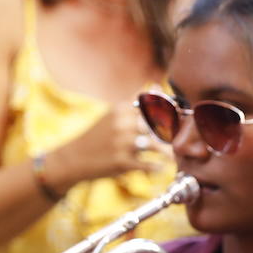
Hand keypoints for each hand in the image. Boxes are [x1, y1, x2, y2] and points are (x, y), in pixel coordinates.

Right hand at [51, 102, 168, 186]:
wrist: (73, 158)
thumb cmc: (98, 136)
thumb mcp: (113, 115)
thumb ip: (135, 102)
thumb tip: (157, 85)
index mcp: (121, 109)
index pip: (153, 105)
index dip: (170, 110)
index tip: (179, 116)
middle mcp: (122, 124)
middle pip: (158, 125)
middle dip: (171, 132)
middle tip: (178, 139)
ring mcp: (122, 143)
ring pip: (156, 145)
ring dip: (167, 152)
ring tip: (171, 156)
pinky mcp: (122, 162)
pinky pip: (149, 165)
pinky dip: (157, 167)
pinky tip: (159, 167)